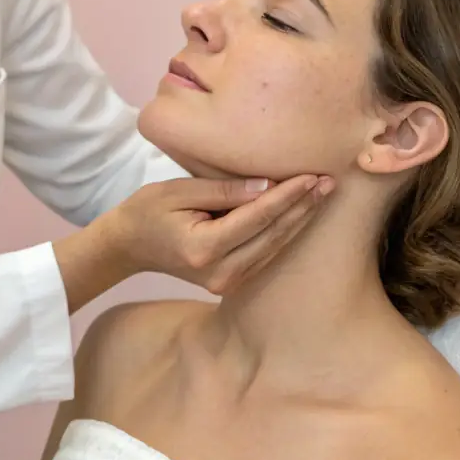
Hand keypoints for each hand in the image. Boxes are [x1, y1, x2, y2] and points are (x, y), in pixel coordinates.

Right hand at [101, 174, 331, 295]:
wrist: (129, 246)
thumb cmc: (148, 210)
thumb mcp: (178, 192)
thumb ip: (222, 190)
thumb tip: (267, 185)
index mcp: (205, 248)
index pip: (257, 217)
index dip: (287, 196)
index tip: (312, 176)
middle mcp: (220, 272)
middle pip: (273, 235)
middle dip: (303, 208)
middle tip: (330, 182)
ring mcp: (226, 283)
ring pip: (274, 247)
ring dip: (300, 220)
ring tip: (322, 194)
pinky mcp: (230, 283)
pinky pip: (265, 254)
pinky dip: (284, 233)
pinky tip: (302, 214)